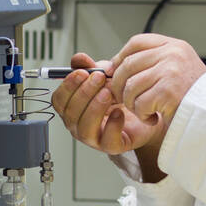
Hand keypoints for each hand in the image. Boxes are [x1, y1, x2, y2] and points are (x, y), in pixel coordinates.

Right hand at [50, 52, 165, 153]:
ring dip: (94, 109)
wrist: (146, 110)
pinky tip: (119, 112)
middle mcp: (79, 124)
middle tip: (98, 78)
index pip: (59, 100)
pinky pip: (107, 141)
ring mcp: (94, 138)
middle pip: (70, 114)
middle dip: (83, 93)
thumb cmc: (121, 95)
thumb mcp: (106, 76)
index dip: (67, 86)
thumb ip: (92, 67)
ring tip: (108, 93)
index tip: (81, 72)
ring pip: (84, 129)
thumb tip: (79, 59)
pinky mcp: (112, 146)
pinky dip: (112, 126)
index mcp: (73, 107)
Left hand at [109, 34, 205, 125]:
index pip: (136, 42)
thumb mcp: (177, 69)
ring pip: (131, 86)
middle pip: (128, 65)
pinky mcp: (168, 92)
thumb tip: (112, 65)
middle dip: (121, 85)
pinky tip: (153, 117)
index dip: (121, 57)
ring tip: (144, 110)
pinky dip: (142, 115)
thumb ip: (152, 62)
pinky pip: (139, 103)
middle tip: (125, 99)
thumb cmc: (194, 96)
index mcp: (174, 46)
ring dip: (132, 103)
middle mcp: (173, 54)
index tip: (116, 72)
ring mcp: (171, 71)